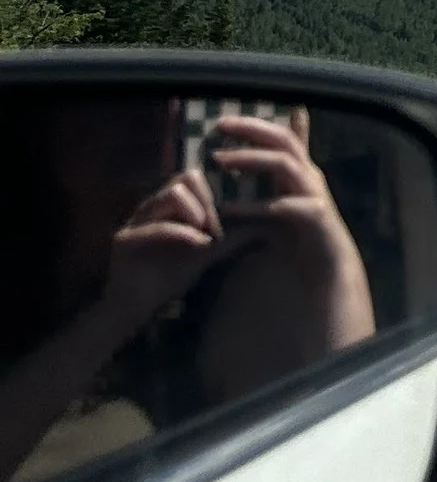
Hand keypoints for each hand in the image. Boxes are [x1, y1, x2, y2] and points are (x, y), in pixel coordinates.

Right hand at [94, 168, 226, 337]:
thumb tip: (266, 222)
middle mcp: (152, 205)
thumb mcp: (208, 251)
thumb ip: (233, 236)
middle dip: (209, 201)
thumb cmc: (170, 274)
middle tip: (219, 228)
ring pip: (173, 193)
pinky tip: (201, 245)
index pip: (196, 175)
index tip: (229, 218)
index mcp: (168, 203)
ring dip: (197, 212)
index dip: (217, 193)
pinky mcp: (125, 240)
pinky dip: (184, 233)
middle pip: (186, 177)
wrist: (135, 306)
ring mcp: (137, 219)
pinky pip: (156, 226)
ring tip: (208, 236)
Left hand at [204, 113, 375, 351]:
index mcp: (302, 172)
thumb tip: (230, 181)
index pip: (281, 137)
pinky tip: (230, 209)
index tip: (223, 120)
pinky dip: (255, 205)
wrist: (330, 269)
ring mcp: (315, 194)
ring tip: (219, 160)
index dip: (254, 125)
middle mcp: (310, 176)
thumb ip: (259, 191)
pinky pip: (282, 205)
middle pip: (283, 141)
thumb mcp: (277, 209)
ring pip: (284, 164)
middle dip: (251, 130)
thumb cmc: (302, 239)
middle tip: (220, 126)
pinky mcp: (316, 216)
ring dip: (250, 160)